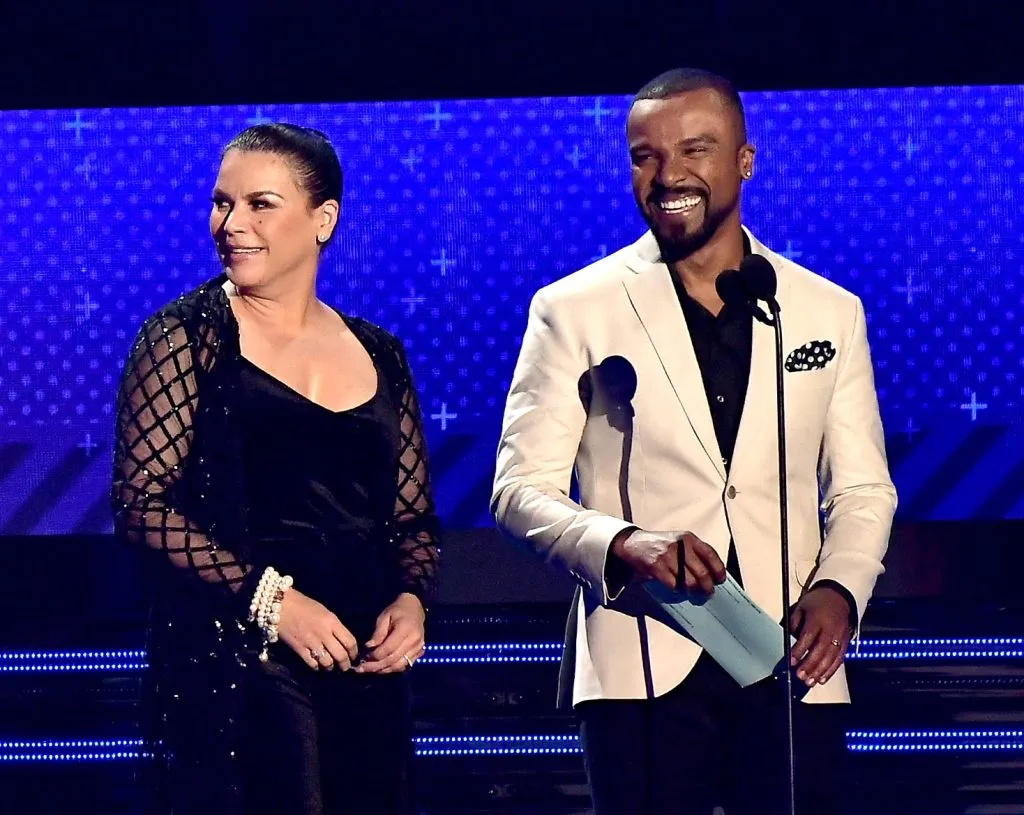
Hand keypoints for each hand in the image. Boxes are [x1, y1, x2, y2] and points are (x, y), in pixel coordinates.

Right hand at [276, 589, 359, 670]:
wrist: (282, 606)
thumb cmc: (305, 606)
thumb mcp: (325, 612)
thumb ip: (335, 626)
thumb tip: (343, 641)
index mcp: (332, 622)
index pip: (350, 641)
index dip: (354, 652)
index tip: (354, 656)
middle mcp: (324, 633)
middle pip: (341, 655)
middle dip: (345, 664)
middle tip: (345, 667)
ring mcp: (311, 642)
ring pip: (327, 663)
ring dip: (331, 667)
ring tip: (331, 667)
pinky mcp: (299, 649)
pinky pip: (312, 664)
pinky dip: (316, 667)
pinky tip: (317, 665)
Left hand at [354, 593, 425, 673]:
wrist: (415, 608)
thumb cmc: (397, 611)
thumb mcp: (384, 617)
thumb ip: (378, 633)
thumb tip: (369, 647)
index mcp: (405, 629)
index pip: (388, 648)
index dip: (375, 655)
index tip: (364, 657)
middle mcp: (414, 640)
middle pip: (393, 660)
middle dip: (376, 666)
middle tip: (361, 669)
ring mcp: (419, 648)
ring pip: (399, 665)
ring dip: (384, 670)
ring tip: (370, 670)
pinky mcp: (420, 652)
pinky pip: (405, 665)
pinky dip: (393, 668)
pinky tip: (382, 668)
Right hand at [611, 529, 725, 594]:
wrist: (634, 543)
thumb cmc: (661, 545)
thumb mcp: (679, 541)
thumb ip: (694, 553)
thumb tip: (711, 575)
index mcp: (689, 538)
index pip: (710, 555)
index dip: (718, 570)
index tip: (720, 580)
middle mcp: (680, 546)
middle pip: (702, 573)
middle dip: (707, 587)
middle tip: (708, 593)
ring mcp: (668, 557)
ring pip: (689, 582)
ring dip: (693, 592)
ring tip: (693, 594)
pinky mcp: (657, 567)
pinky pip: (674, 585)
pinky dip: (677, 590)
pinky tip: (676, 589)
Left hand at [789, 586, 852, 686]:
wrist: (839, 596)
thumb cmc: (817, 601)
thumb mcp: (801, 607)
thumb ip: (794, 623)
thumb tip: (788, 640)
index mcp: (817, 618)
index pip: (807, 637)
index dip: (799, 650)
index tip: (791, 661)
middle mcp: (830, 629)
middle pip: (820, 650)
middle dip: (810, 665)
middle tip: (800, 675)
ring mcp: (839, 636)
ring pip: (831, 657)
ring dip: (820, 671)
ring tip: (810, 681)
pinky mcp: (845, 642)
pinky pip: (839, 659)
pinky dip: (831, 670)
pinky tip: (823, 678)